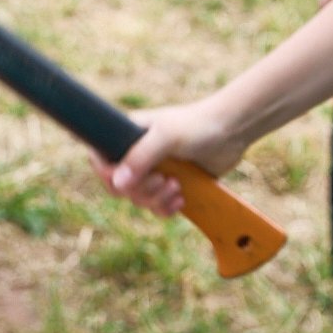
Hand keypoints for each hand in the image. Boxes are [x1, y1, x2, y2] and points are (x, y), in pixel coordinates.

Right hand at [95, 100, 249, 216]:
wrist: (231, 132)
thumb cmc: (198, 125)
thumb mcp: (167, 136)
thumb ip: (140, 157)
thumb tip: (117, 183)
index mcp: (128, 135)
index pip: (100, 159)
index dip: (107, 174)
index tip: (125, 180)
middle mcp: (137, 154)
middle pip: (120, 187)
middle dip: (141, 190)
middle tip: (163, 180)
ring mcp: (154, 171)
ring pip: (139, 200)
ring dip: (156, 199)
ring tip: (177, 187)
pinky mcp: (170, 185)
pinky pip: (157, 207)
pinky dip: (166, 207)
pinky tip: (181, 199)